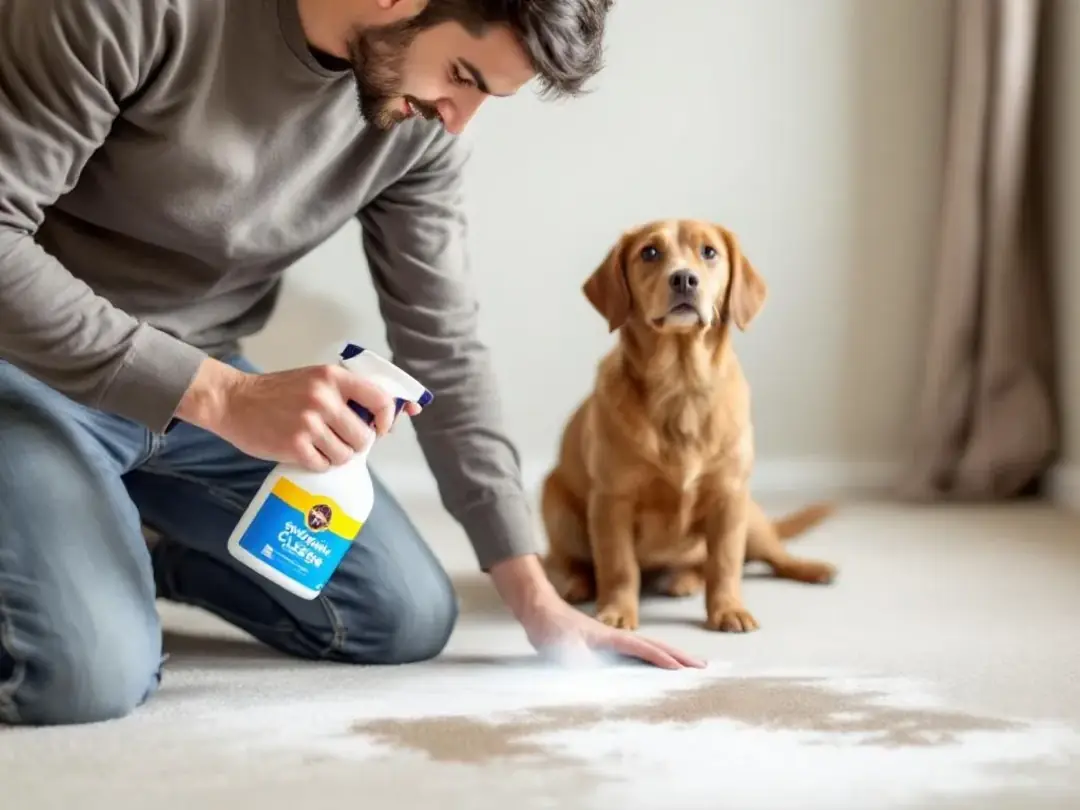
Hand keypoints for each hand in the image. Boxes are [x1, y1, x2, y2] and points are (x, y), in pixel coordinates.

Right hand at [176, 357, 421, 469]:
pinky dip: (318, 463)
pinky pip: (323, 465)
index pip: (380, 399)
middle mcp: (323, 398)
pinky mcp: (293, 445)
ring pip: (346, 454)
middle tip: (339, 438)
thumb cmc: (281, 393)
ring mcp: (308, 423)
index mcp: (333, 377)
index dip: (388, 418)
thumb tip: (387, 421)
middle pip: (364, 436)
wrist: (234, 401)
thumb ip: (348, 394)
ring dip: (337, 455)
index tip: (381, 428)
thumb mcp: (316, 380)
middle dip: (356, 443)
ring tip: (320, 445)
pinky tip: (306, 452)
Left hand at [490, 555, 705, 669]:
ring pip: (649, 646)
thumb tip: (595, 668)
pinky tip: (658, 663)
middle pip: (655, 644)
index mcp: (609, 637)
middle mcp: (616, 636)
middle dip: (680, 655)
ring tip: (690, 665)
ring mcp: (613, 638)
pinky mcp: (607, 642)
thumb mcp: (561, 646)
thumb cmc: (549, 628)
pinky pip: (638, 650)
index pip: (641, 648)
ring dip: (672, 655)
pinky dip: (655, 656)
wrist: (539, 609)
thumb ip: (579, 657)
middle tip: (703, 667)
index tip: (682, 669)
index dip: (662, 659)